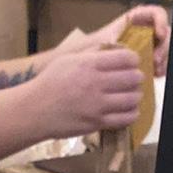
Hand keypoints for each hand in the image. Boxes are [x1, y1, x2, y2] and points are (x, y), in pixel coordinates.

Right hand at [29, 47, 143, 139]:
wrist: (35, 110)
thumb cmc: (50, 82)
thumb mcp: (68, 59)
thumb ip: (92, 53)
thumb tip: (114, 48)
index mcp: (89, 64)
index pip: (126, 58)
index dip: (134, 59)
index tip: (132, 63)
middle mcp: (96, 83)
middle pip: (133, 78)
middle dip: (137, 78)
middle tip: (134, 80)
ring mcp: (97, 105)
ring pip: (132, 99)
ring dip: (136, 96)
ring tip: (132, 95)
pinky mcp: (97, 123)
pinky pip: (125, 119)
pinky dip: (132, 113)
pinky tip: (129, 110)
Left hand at [88, 4, 170, 75]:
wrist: (94, 59)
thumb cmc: (98, 45)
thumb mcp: (105, 40)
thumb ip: (117, 41)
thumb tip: (123, 48)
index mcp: (138, 18)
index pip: (157, 13)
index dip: (162, 21)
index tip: (159, 34)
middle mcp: (148, 30)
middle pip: (166, 33)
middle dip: (164, 47)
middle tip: (155, 60)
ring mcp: (151, 44)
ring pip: (166, 49)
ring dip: (165, 59)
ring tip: (155, 70)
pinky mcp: (152, 59)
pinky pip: (163, 62)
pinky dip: (162, 68)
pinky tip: (155, 74)